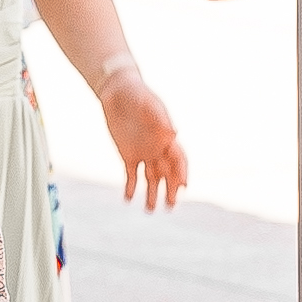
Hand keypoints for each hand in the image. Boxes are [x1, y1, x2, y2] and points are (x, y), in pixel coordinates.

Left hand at [98, 67, 189, 209]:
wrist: (117, 91)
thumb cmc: (137, 94)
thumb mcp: (148, 104)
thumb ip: (160, 118)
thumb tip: (174, 133)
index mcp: (167, 138)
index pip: (178, 159)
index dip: (182, 173)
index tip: (183, 186)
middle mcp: (158, 149)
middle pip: (167, 174)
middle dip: (170, 190)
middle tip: (170, 206)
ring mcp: (143, 153)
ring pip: (151, 178)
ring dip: (152, 194)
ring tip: (150, 209)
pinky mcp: (127, 155)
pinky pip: (131, 175)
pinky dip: (130, 187)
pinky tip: (128, 199)